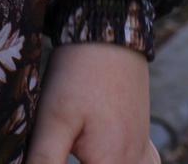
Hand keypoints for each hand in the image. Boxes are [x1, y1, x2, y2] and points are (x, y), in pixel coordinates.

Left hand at [25, 43, 154, 163]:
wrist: (108, 37)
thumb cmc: (78, 77)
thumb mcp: (53, 118)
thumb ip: (45, 157)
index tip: (48, 156)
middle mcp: (134, 163)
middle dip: (78, 161)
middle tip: (65, 150)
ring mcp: (141, 152)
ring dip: (105, 162)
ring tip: (80, 151)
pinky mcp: (142, 138)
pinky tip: (108, 156)